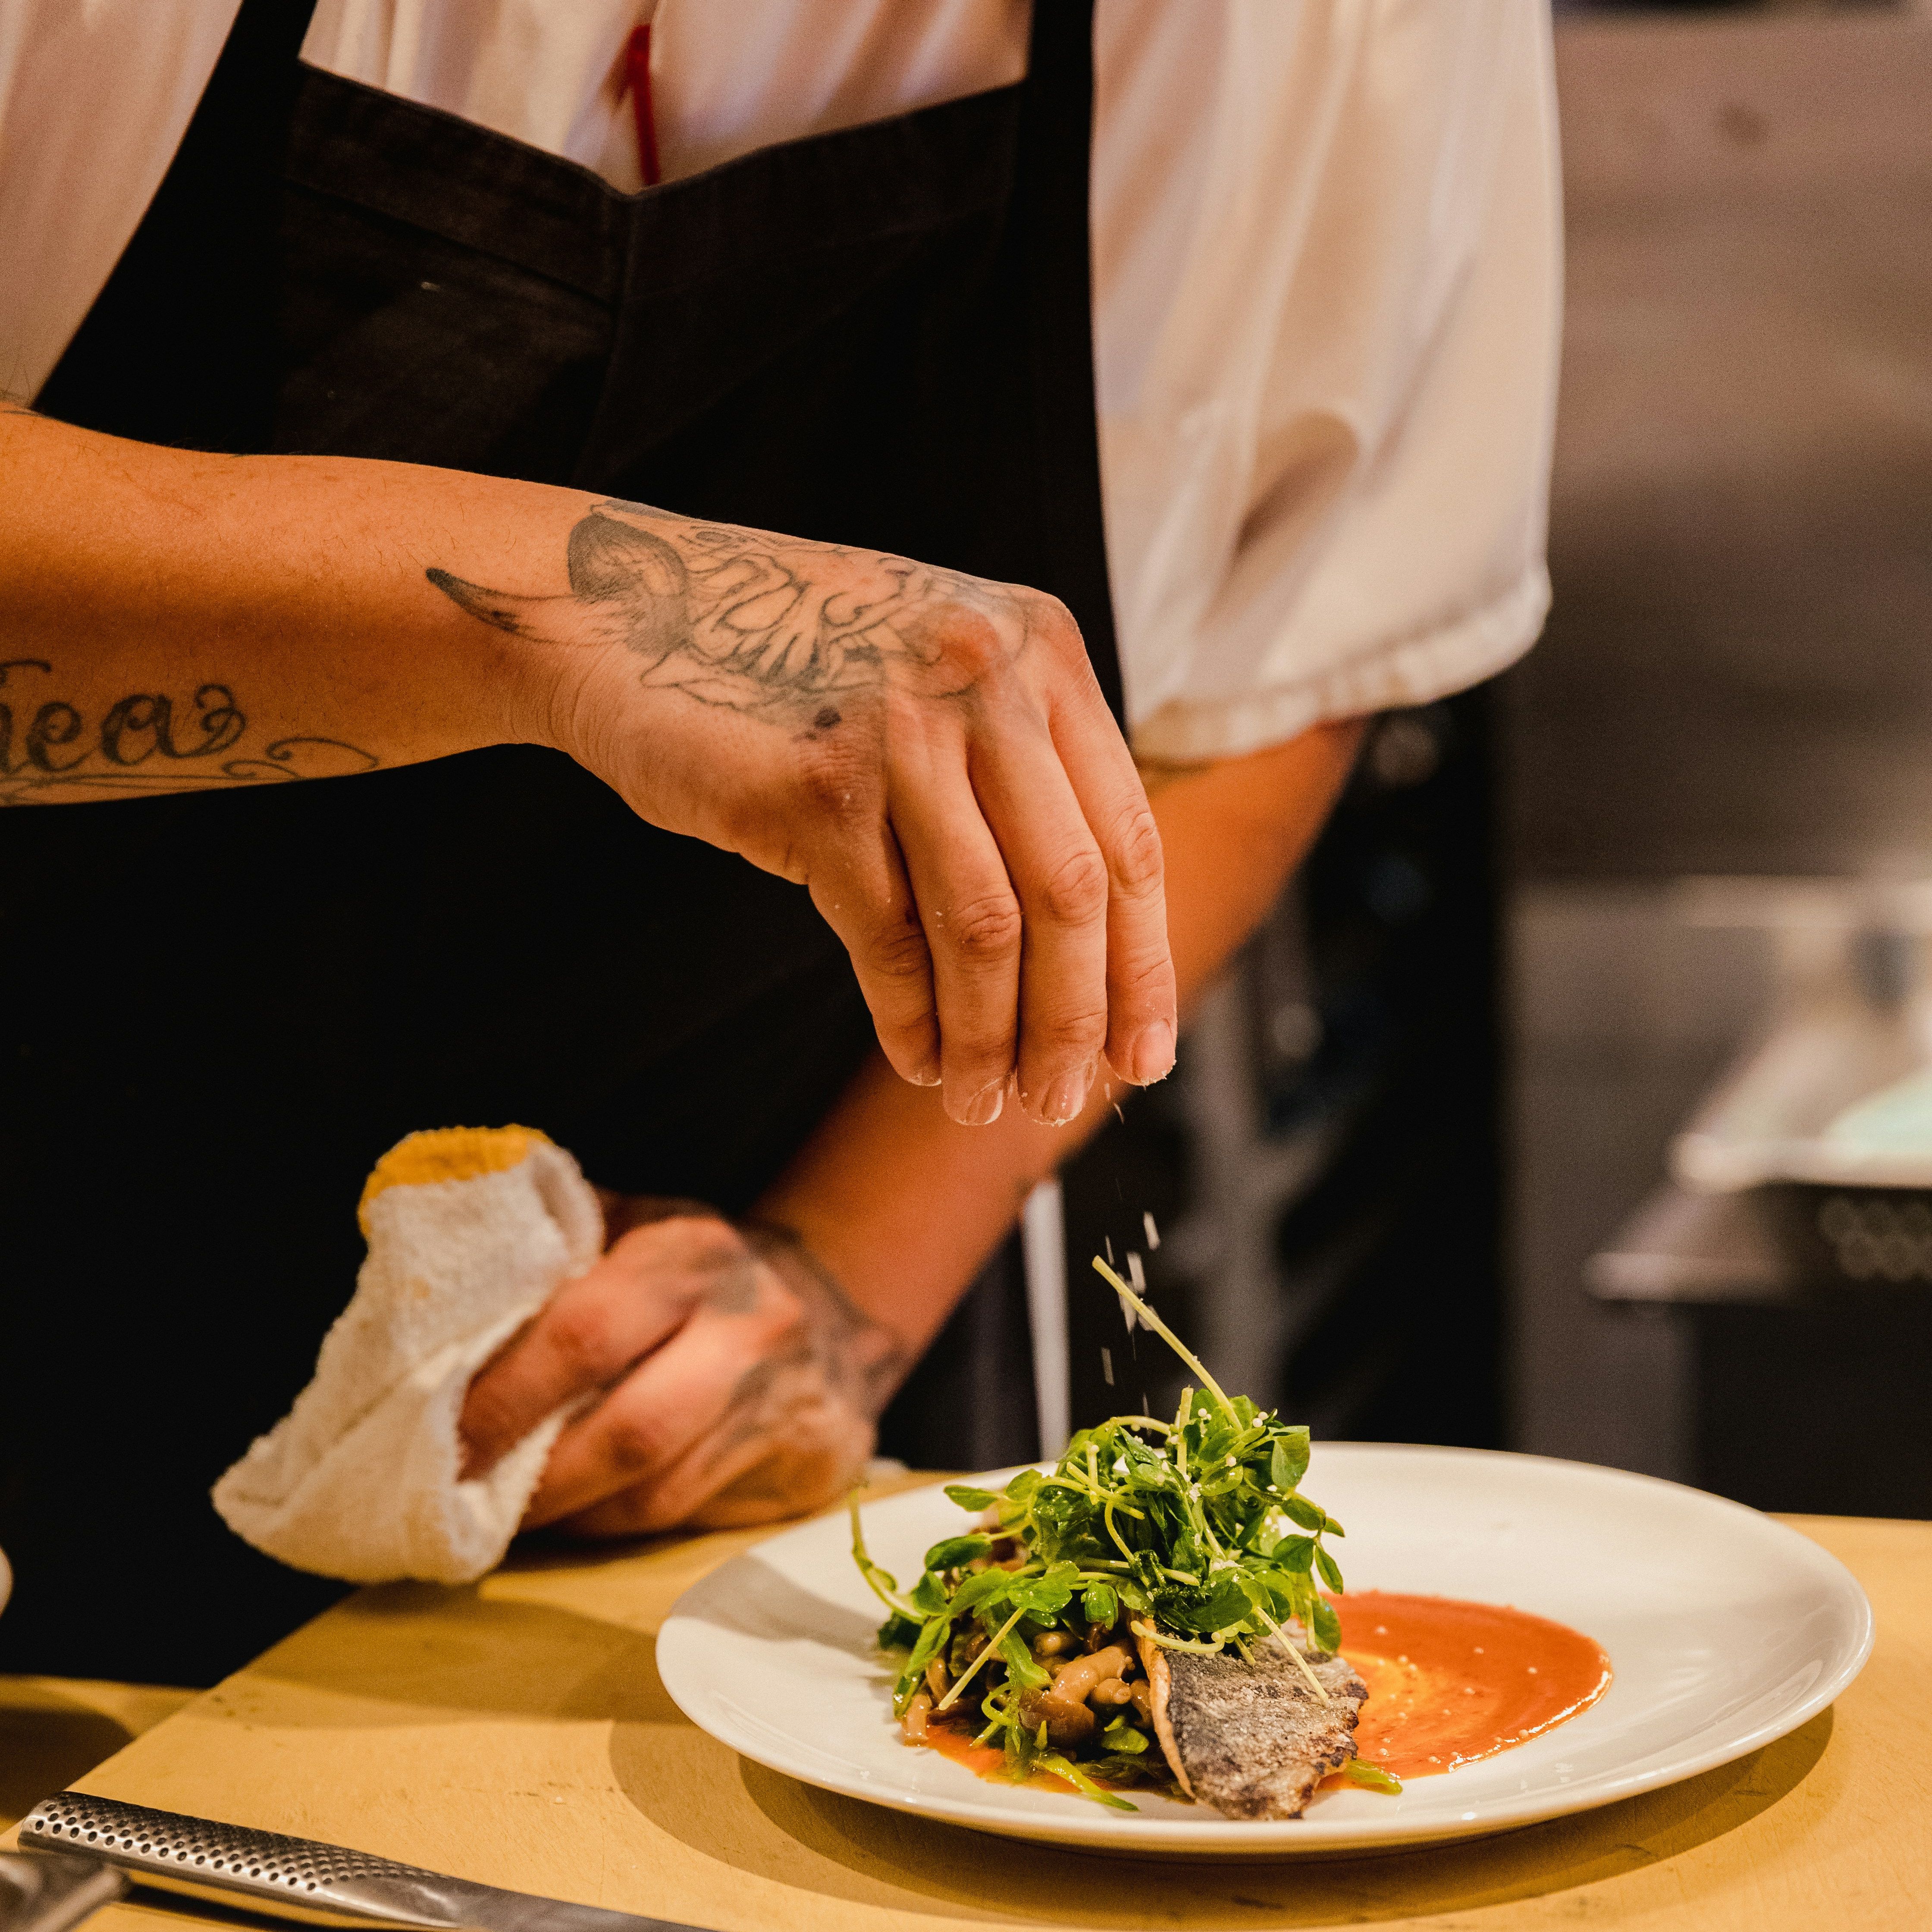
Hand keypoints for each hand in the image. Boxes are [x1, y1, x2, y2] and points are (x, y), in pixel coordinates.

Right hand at [427, 500, 1175, 1124]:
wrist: (621, 610)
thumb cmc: (786, 667)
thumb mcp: (933, 678)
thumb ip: (1016, 773)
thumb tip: (1088, 952)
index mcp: (1040, 650)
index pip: (1128, 840)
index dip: (1141, 966)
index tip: (1142, 1057)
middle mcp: (988, 677)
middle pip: (1073, 893)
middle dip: (1075, 1020)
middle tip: (1060, 1101)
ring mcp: (902, 728)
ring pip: (987, 928)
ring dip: (991, 1038)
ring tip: (980, 1102)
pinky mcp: (818, 785)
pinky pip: (891, 937)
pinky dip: (912, 1018)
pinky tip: (914, 1059)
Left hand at [457, 1200, 905, 1536]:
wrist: (835, 1313)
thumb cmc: (696, 1275)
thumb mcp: (632, 1228)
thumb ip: (549, 1254)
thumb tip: (428, 1302)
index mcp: (693, 1254)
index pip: (586, 1333)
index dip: (503, 1396)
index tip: (436, 1436)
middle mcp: (751, 1327)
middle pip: (628, 1432)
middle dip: (530, 1481)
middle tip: (453, 1501)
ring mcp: (787, 1404)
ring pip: (654, 1496)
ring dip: (565, 1517)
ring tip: (500, 1517)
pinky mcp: (809, 1470)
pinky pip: (688, 1521)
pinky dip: (613, 1527)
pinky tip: (574, 1516)